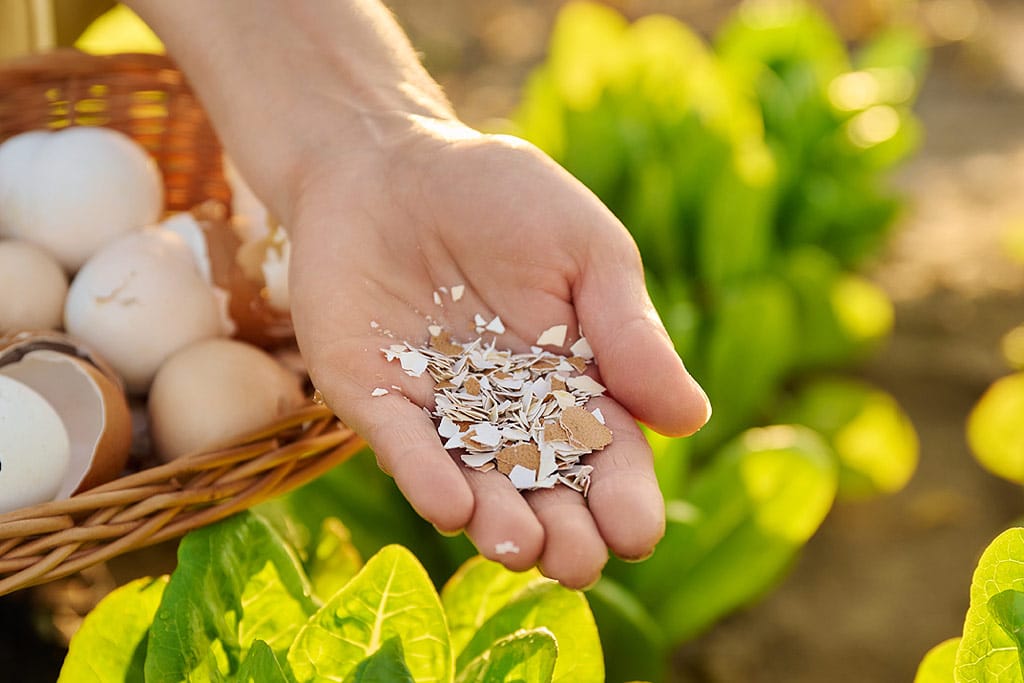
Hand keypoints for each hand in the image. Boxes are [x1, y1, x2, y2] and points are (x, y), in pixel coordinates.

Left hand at [287, 116, 710, 587]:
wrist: (393, 160)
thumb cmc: (503, 198)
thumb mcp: (584, 251)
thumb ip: (628, 330)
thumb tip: (690, 419)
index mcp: (573, 385)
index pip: (608, 458)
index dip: (624, 499)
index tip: (636, 531)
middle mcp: (508, 415)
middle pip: (543, 492)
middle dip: (563, 534)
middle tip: (577, 561)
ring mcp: (438, 411)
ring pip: (473, 484)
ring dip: (495, 522)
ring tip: (518, 546)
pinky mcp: (374, 396)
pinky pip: (401, 444)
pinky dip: (423, 475)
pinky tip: (449, 504)